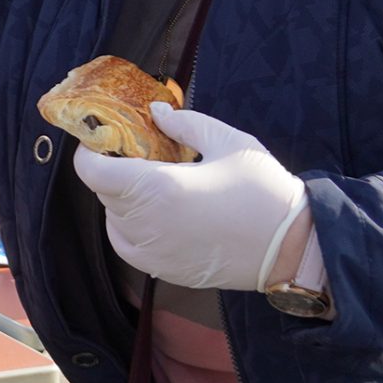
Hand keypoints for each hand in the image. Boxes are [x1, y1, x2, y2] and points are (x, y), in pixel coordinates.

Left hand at [70, 103, 307, 291]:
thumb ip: (185, 124)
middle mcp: (146, 225)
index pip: (91, 171)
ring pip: (113, 219)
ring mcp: (152, 252)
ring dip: (123, 199)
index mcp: (156, 189)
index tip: (105, 138)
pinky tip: (159, 212)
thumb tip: (157, 112)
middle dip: (113, 170)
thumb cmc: (262, 192)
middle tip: (139, 154)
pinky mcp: (162, 270)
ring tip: (156, 183)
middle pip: (103, 192)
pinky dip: (131, 226)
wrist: (292, 248)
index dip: (91, 151)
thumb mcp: (228, 142)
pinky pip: (127, 244)